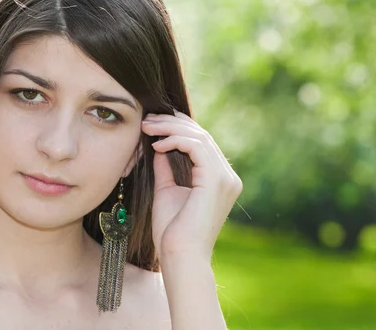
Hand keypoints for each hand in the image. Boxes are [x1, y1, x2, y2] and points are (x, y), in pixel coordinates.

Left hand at [141, 109, 242, 262]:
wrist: (179, 256)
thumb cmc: (172, 232)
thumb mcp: (167, 191)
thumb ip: (167, 168)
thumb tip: (160, 146)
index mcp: (220, 180)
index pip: (202, 143)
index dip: (179, 127)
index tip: (154, 122)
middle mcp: (228, 177)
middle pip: (202, 136)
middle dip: (172, 123)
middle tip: (147, 120)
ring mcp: (225, 178)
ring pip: (199, 137)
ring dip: (170, 128)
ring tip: (147, 127)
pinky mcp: (215, 180)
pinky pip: (196, 147)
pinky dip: (175, 140)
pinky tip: (157, 144)